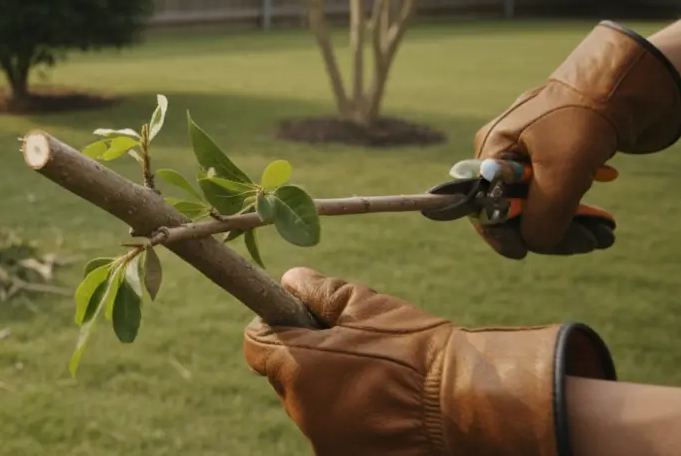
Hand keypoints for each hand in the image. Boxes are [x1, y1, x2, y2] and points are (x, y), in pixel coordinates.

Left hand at [244, 267, 615, 455]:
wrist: (464, 403)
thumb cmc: (413, 348)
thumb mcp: (363, 303)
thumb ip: (317, 289)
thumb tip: (290, 281)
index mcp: (296, 367)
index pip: (255, 346)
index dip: (273, 327)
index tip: (299, 320)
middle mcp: (302, 411)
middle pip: (285, 378)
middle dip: (306, 360)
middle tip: (349, 346)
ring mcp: (325, 441)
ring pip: (314, 406)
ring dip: (332, 391)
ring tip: (377, 377)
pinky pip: (338, 431)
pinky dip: (353, 417)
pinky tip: (386, 404)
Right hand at [472, 21, 680, 257]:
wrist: (623, 84)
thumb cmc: (583, 119)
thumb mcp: (561, 173)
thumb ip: (542, 216)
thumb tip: (535, 245)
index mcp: (493, 151)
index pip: (483, 205)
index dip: (502, 233)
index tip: (525, 253)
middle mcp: (506, 154)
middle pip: (516, 209)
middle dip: (551, 230)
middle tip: (590, 241)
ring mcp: (533, 155)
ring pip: (543, 205)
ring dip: (573, 225)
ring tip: (604, 234)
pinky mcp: (559, 157)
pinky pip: (561, 195)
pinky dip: (581, 210)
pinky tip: (602, 220)